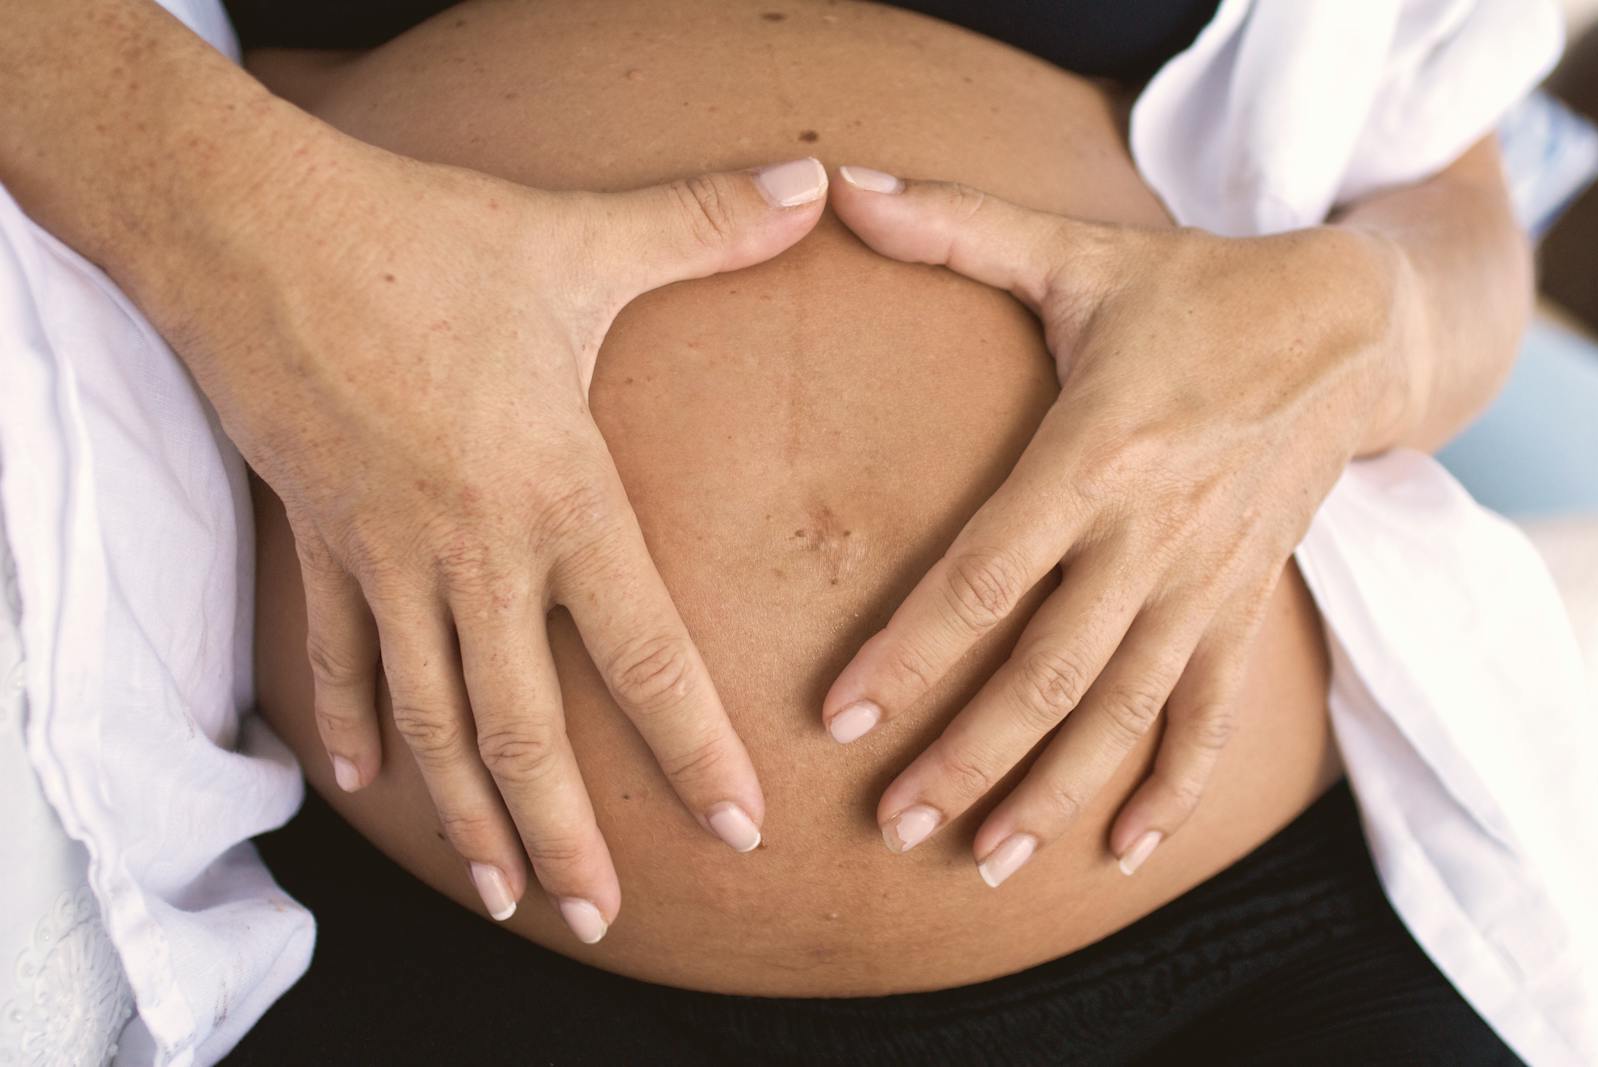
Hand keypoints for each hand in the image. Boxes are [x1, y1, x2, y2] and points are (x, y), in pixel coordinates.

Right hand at [158, 130, 828, 938]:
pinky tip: (361, 782)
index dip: (695, 750)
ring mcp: (385, 559)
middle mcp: (473, 552)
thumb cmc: (421, 240)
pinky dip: (349, 722)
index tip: (737, 831)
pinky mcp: (320, 542)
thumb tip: (809, 182)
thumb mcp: (576, 241)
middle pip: (523, 729)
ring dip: (466, 816)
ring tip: (499, 896)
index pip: (643, 654)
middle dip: (567, 836)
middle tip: (601, 919)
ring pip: (429, 720)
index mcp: (556, 495)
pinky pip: (338, 656)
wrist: (249, 228)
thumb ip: (701, 228)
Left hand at [821, 165, 1405, 883]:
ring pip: (1126, 712)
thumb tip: (843, 187)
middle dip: (968, 757)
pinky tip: (1125, 849)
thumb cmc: (1189, 293)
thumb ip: (957, 229)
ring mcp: (1207, 580)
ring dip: (1055, 792)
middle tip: (894, 824)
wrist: (1346, 327)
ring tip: (985, 862)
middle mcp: (1151, 533)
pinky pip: (1214, 714)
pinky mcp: (1245, 604)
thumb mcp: (1078, 254)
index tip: (839, 720)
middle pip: (1049, 671)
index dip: (909, 654)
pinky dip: (1175, 786)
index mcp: (1096, 451)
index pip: (985, 576)